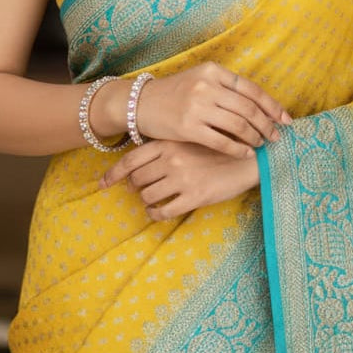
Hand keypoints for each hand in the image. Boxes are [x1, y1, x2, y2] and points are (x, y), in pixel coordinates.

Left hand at [100, 140, 259, 219]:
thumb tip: (140, 165)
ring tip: (154, 200)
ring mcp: (182, 179)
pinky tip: (159, 212)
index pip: (130, 160)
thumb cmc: (219, 146)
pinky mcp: (195, 196)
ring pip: (148, 196)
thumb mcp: (190, 138)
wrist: (250, 156)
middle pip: (137, 179)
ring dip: (147, 200)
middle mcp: (171, 159)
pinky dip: (156, 214)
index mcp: (169, 142)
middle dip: (136, 187)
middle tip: (141, 189)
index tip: (102, 183)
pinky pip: (164, 211)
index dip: (113, 173)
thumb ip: (166, 147)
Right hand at [137, 62, 291, 158]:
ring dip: (255, 137)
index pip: (251, 89)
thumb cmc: (175, 93)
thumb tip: (261, 105)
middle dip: (267, 125)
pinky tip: (246, 153)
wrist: (140, 103)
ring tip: (262, 144)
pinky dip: (238, 149)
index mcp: (213, 71)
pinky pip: (222, 141)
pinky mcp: (188, 127)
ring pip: (238, 125)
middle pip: (248, 108)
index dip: (272, 106)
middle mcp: (206, 86)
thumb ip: (226, 87)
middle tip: (276, 136)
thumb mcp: (200, 79)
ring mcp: (197, 107)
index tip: (285, 119)